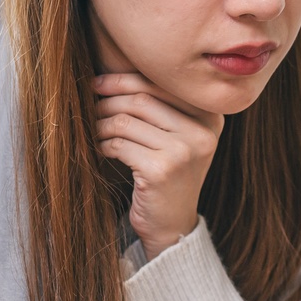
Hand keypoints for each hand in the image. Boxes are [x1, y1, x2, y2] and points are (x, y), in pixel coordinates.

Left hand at [93, 73, 224, 260]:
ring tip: (95, 130)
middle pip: (142, 99)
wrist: (172, 225)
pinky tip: (101, 150)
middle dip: (109, 100)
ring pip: (127, 121)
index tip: (99, 82)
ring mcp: (185, 150)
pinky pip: (120, 144)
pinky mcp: (162, 170)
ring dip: (102, 124)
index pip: (161, 84)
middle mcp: (203, 130)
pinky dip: (104, 145)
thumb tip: (110, 75)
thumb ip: (159, 106)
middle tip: (91, 106)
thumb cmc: (167, 174)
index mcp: (210, 115)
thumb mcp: (176, 137)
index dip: (124, 80)